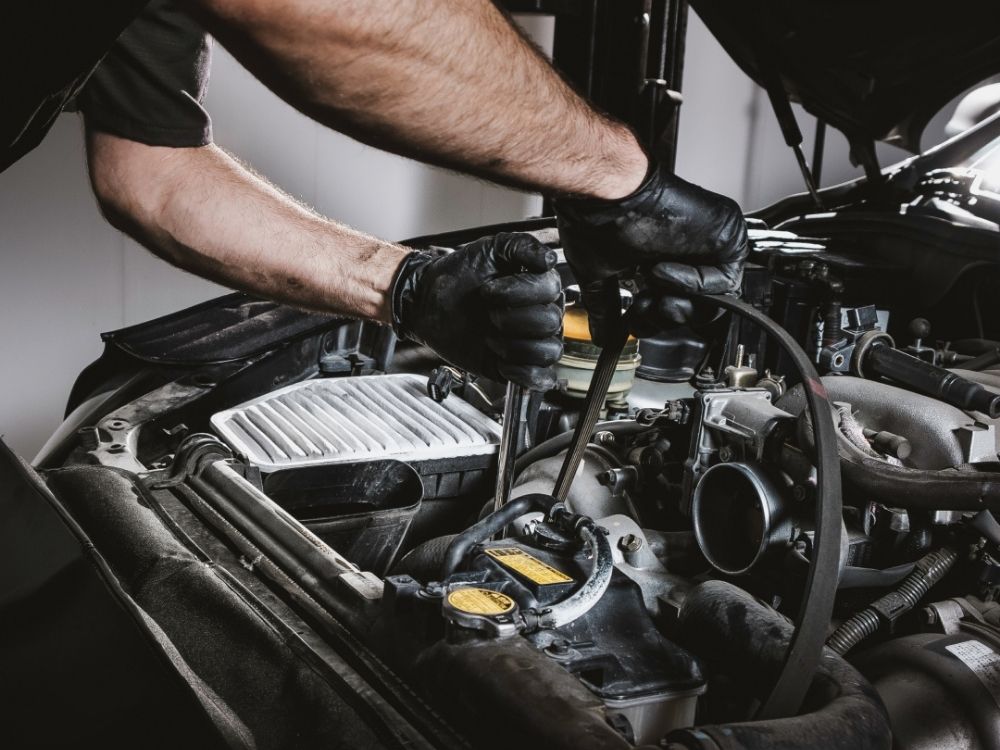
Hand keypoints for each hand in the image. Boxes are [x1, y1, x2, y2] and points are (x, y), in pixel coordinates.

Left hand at [390, 233, 563, 390]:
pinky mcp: (515, 366)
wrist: (430, 300)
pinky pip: (540, 378)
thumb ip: (521, 246)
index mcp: (539, 286)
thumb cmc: (459, 274)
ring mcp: (529, 342)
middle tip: (487, 313)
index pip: (550, 290)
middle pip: (550, 323)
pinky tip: (502, 362)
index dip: (519, 291)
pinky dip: (524, 374)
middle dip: (511, 318)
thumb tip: (548, 258)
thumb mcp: (489, 248)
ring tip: (490, 337)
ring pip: (548, 352)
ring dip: (514, 346)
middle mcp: (540, 314)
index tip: (489, 290)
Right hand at [555, 162, 748, 343]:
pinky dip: (694, 283)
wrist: (609, 196)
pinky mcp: (728, 234)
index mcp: (660, 255)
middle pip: (698, 308)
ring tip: (652, 281)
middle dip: (670, 316)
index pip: (675, 304)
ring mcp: (709, 242)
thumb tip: (602, 335)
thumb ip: (607, 306)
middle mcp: (687, 248)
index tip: (636, 319)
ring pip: (715, 299)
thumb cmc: (598, 220)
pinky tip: (665, 268)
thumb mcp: (600, 275)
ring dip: (680, 301)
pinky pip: (725, 280)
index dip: (657, 320)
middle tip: (646, 308)